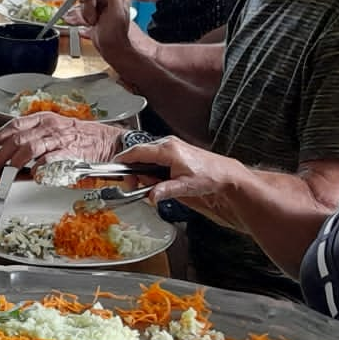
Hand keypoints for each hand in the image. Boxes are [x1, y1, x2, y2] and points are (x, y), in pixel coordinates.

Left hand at [0, 112, 123, 171]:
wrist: (104, 140)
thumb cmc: (79, 136)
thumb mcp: (54, 127)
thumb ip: (36, 134)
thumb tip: (14, 146)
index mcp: (44, 119)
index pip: (16, 124)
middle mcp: (49, 127)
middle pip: (19, 138)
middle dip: (2, 153)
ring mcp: (59, 139)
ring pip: (30, 148)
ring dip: (16, 161)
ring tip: (9, 170)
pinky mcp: (69, 152)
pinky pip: (49, 160)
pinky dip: (39, 168)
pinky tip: (34, 174)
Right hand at [74, 0, 134, 50]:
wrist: (114, 50)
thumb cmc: (117, 35)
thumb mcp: (117, 15)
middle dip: (87, 7)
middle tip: (92, 18)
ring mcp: (102, 6)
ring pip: (84, 3)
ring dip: (83, 14)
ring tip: (91, 24)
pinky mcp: (95, 15)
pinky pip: (82, 11)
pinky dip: (77, 17)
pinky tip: (74, 21)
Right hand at [120, 137, 245, 228]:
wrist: (225, 174)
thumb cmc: (210, 176)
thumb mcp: (186, 187)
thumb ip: (165, 190)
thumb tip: (150, 195)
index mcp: (167, 150)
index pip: (137, 152)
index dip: (122, 160)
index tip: (114, 168)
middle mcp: (167, 144)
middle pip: (139, 154)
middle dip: (134, 171)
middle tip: (136, 186)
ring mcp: (170, 146)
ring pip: (146, 157)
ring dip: (145, 172)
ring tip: (153, 185)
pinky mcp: (173, 151)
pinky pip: (154, 158)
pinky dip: (152, 169)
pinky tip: (160, 180)